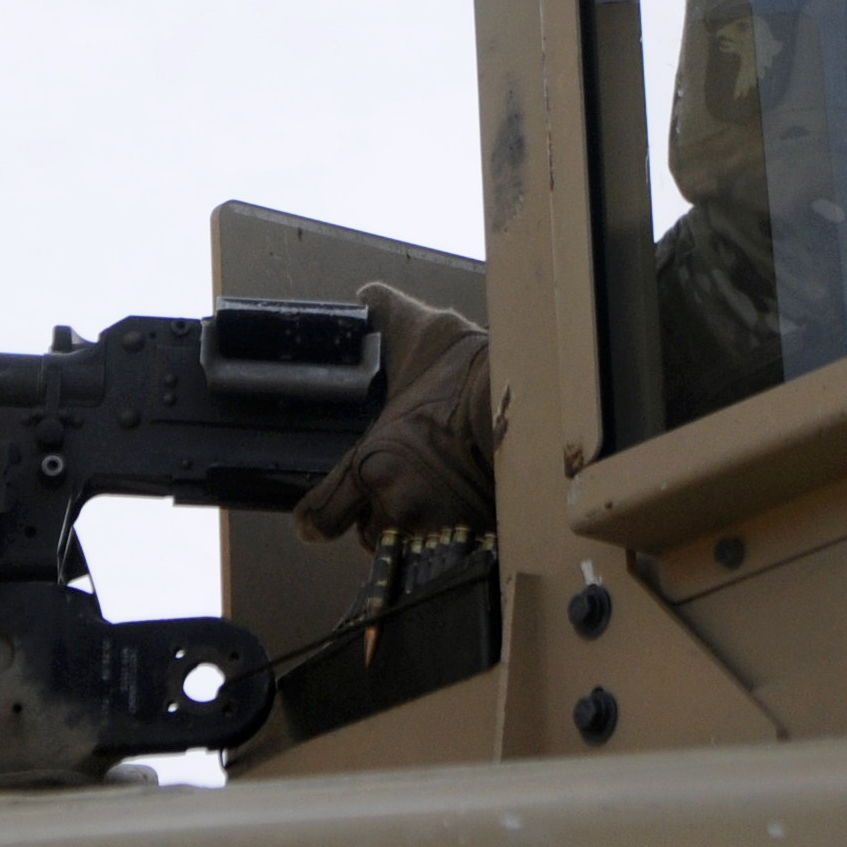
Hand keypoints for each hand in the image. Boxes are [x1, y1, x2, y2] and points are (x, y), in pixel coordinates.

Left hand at [294, 282, 502, 542]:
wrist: (533, 403)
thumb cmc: (474, 370)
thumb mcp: (426, 333)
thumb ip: (387, 314)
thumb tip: (364, 293)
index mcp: (374, 460)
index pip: (322, 514)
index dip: (317, 519)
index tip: (313, 522)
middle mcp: (395, 501)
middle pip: (366, 535)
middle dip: (376, 518)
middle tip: (395, 493)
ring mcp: (432, 526)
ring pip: (404, 546)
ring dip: (409, 531)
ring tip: (430, 501)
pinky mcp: (469, 538)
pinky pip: (444, 552)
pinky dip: (447, 538)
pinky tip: (459, 514)